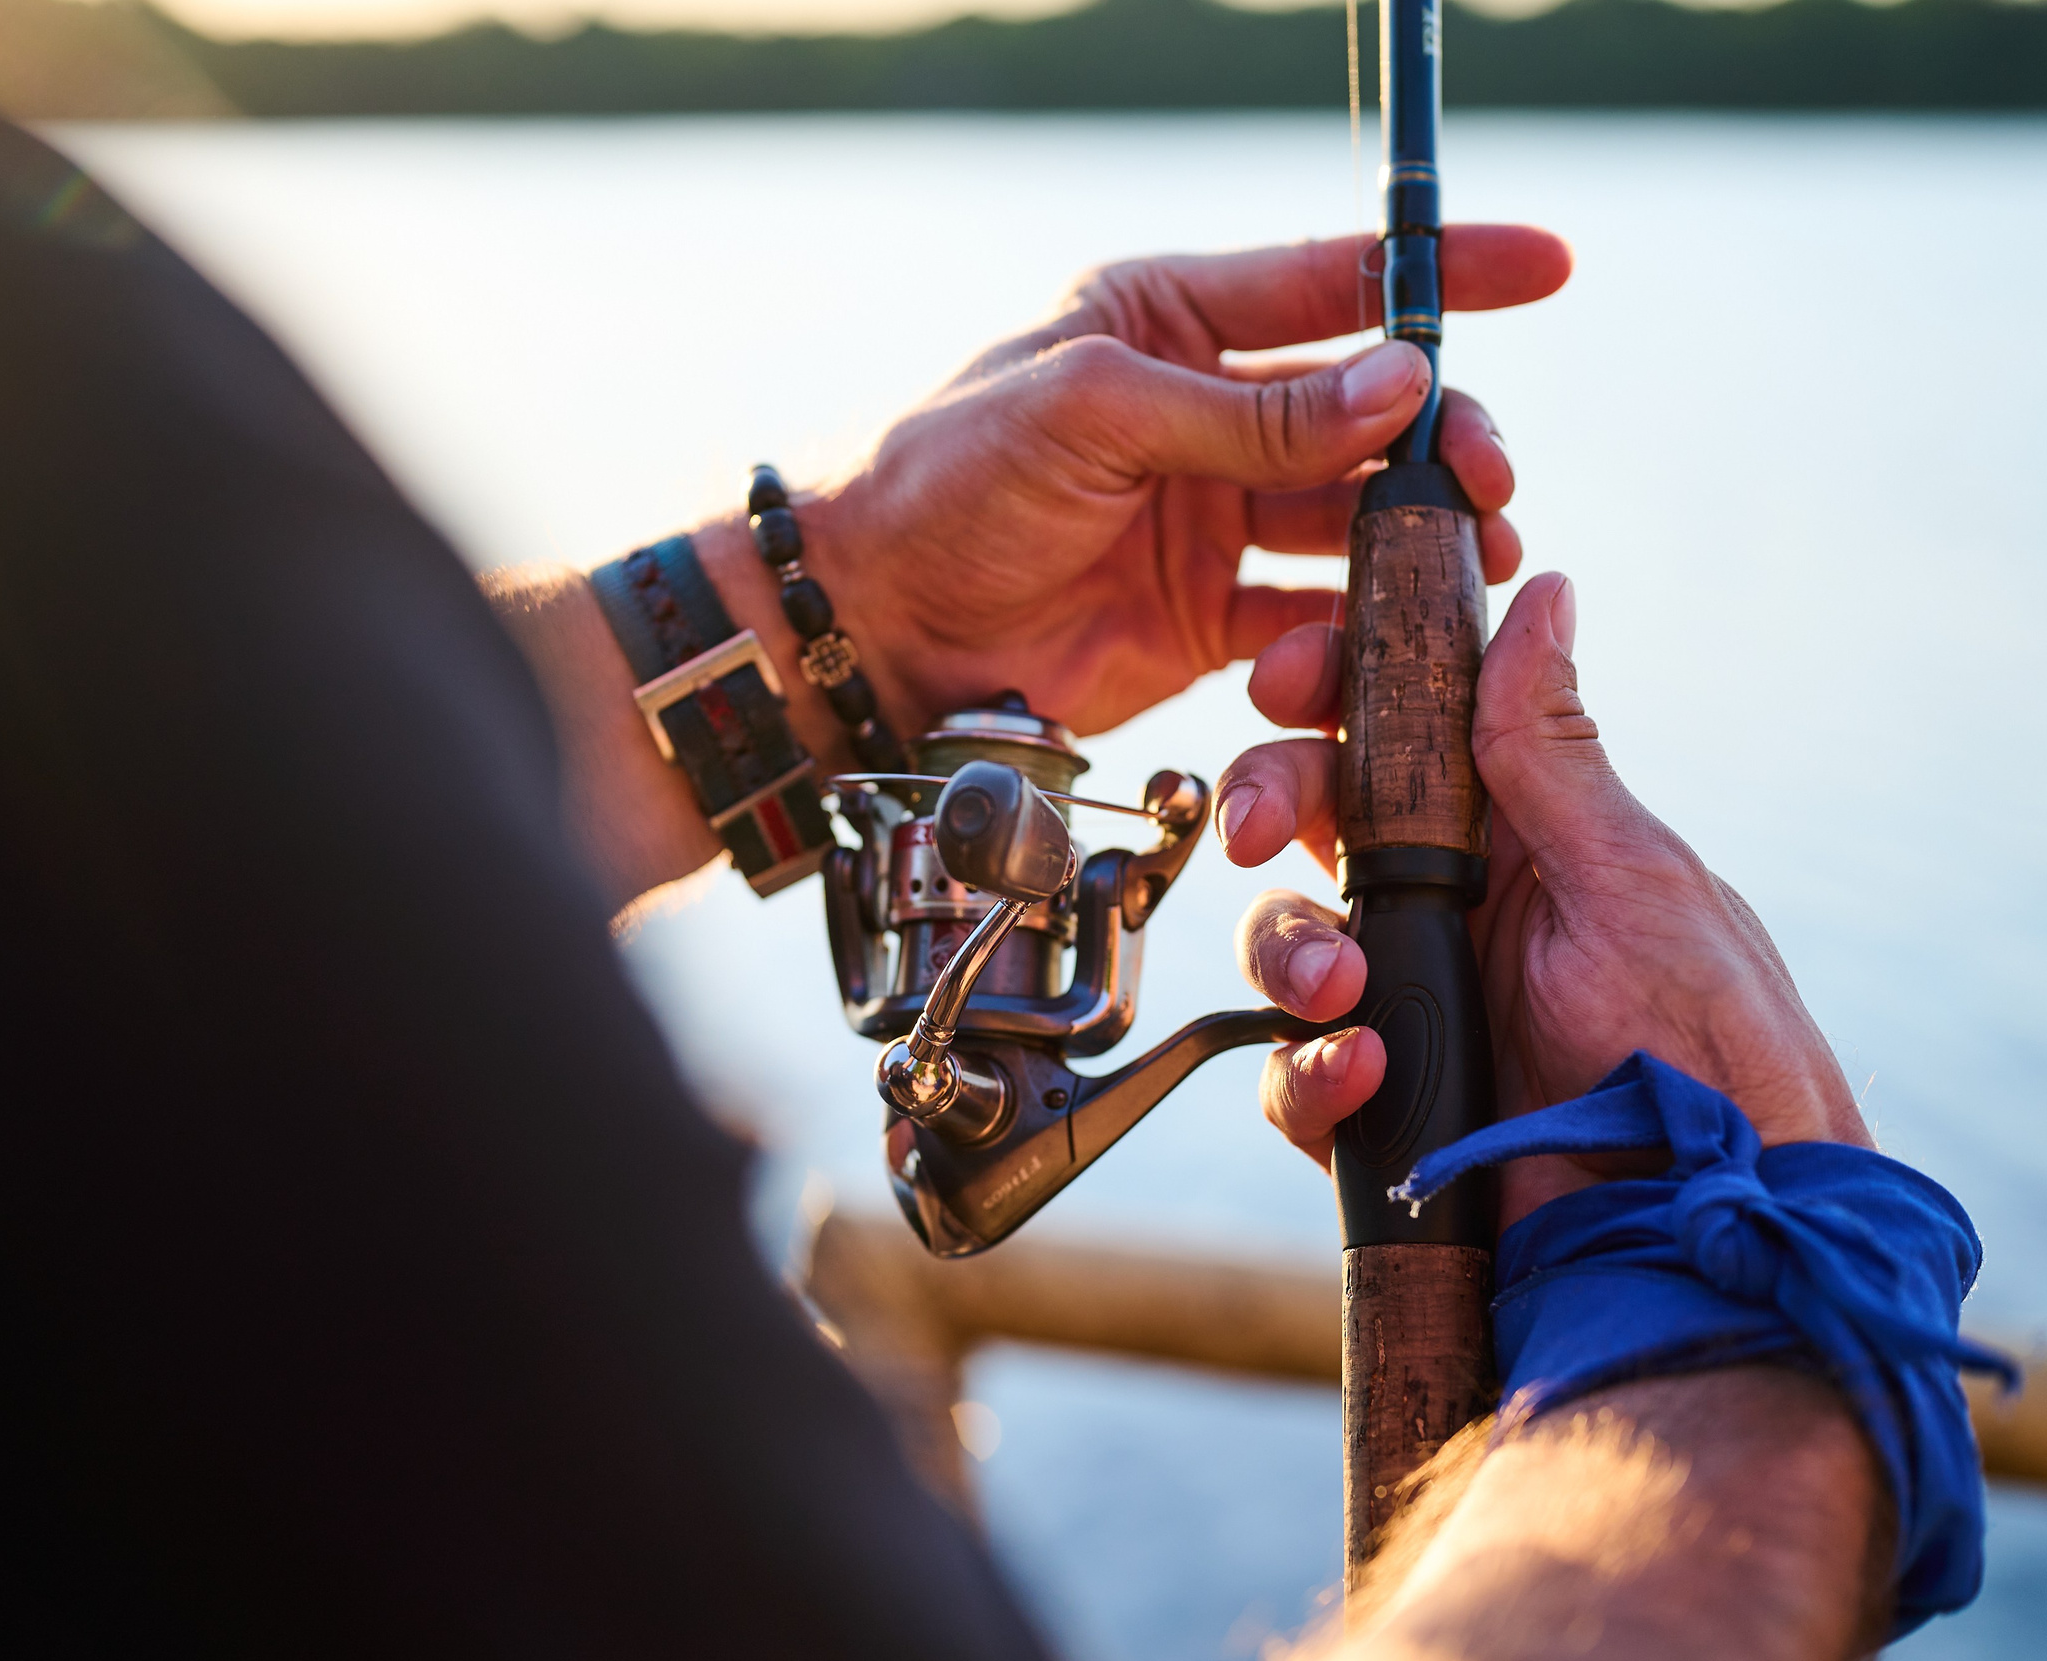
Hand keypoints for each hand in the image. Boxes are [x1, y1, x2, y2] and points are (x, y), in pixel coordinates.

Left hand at [794, 228, 1571, 735]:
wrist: (868, 622)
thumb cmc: (945, 479)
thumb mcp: (1090, 409)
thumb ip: (1245, 407)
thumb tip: (1395, 382)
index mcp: (1168, 324)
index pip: (1330, 284)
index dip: (1443, 277)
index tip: (1545, 265)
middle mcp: (1204, 416)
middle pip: (1366, 415)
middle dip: (1441, 439)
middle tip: (1484, 476)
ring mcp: (1210, 521)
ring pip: (1355, 521)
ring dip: (1419, 539)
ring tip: (1467, 559)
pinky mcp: (1205, 622)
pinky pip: (1312, 623)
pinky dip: (1355, 635)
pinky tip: (1386, 642)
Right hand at [1221, 573, 1870, 1229]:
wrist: (1703, 1235)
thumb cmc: (1711, 1049)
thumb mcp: (1633, 878)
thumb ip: (1552, 750)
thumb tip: (1543, 595)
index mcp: (1516, 831)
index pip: (1395, 726)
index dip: (1327, 689)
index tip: (1288, 680)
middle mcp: (1450, 907)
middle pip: (1308, 817)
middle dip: (1266, 804)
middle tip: (1259, 833)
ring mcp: (1406, 1006)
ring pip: (1281, 939)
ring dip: (1288, 951)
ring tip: (1342, 990)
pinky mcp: (1377, 1107)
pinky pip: (1289, 1071)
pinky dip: (1307, 1072)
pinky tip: (1365, 1077)